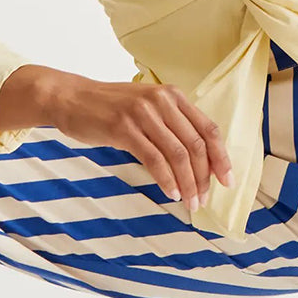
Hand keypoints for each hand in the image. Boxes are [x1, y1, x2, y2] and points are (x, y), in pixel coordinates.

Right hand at [21, 70, 233, 212]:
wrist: (69, 98)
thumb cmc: (108, 108)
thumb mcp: (145, 107)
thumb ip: (170, 125)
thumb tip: (197, 161)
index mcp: (172, 95)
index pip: (208, 128)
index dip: (221, 157)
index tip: (228, 180)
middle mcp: (161, 101)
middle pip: (196, 144)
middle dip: (204, 177)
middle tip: (203, 199)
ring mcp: (142, 113)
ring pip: (178, 154)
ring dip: (188, 183)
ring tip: (190, 202)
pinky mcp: (124, 128)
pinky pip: (154, 158)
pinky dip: (167, 179)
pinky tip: (171, 193)